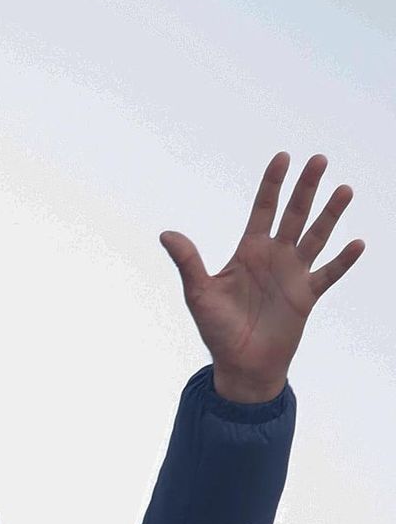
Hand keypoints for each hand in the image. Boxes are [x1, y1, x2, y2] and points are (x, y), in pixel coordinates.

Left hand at [160, 154, 362, 404]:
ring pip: (316, 236)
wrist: (240, 366)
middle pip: (294, 214)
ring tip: (344, 189)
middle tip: (319, 159)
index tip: (283, 157)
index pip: (263, 209)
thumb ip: (188, 262)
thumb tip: (166, 233)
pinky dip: (343, 261)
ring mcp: (293, 275)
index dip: (272, 184)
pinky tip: (357, 243)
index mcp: (249, 251)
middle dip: (306, 188)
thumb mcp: (199, 294)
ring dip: (330, 214)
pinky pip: (328, 274)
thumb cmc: (218, 330)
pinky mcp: (306, 296)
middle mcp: (275, 257)